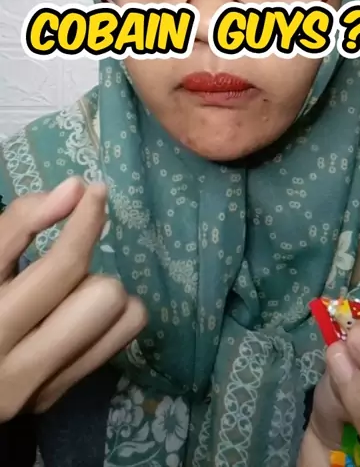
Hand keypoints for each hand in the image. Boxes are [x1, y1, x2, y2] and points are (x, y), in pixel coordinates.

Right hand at [0, 178, 146, 419]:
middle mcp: (13, 366)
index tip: (92, 191)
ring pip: (118, 318)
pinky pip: (118, 341)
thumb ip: (19, 225)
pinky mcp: (54, 397)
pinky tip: (72, 315)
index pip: (60, 267)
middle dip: (88, 269)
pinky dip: (106, 317)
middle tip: (61, 264)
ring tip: (62, 294)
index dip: (83, 221)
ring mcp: (37, 389)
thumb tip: (76, 190)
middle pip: (104, 297)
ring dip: (98, 293)